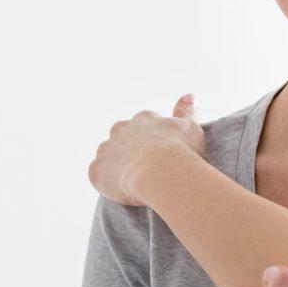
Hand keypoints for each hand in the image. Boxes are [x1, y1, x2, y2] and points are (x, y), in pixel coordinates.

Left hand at [87, 93, 204, 205]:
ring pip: (108, 156)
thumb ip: (186, 112)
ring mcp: (106, 149)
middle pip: (121, 138)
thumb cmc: (181, 151)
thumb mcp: (190, 128)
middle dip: (130, 150)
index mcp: (143, 119)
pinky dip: (108, 182)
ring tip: (134, 182)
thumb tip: (189, 96)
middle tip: (146, 169)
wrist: (162, 172)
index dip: (152, 141)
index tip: (161, 154)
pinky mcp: (96, 169)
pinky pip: (98, 176)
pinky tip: (122, 190)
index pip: (144, 126)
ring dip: (117, 166)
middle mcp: (121, 129)